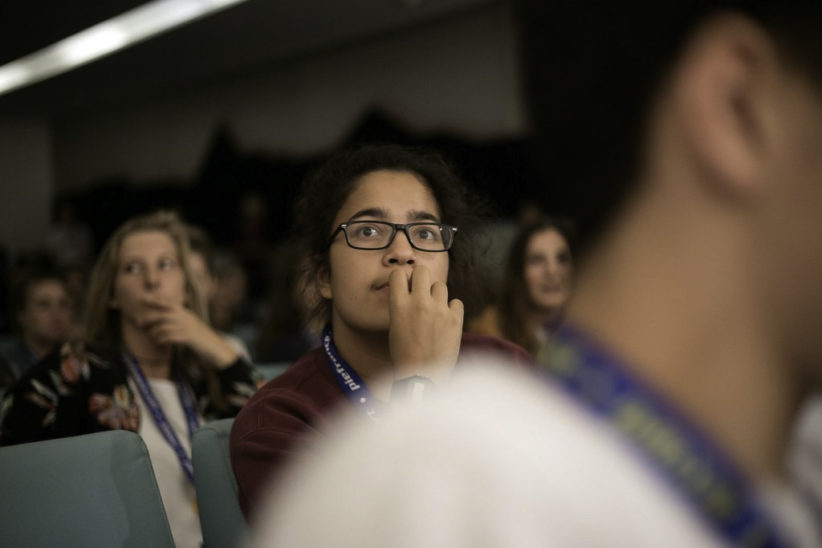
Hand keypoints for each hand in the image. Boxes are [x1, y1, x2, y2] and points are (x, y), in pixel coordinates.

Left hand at [138, 297, 237, 367]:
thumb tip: (164, 314)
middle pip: (163, 315)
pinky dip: (161, 340)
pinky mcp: (187, 338)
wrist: (213, 345)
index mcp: (185, 312)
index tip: (145, 298)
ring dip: (154, 332)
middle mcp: (185, 318)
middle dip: (149, 318)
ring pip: (163, 327)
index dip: (157, 299)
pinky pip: (168, 337)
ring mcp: (186, 327)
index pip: (169, 302)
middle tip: (139, 322)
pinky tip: (160, 342)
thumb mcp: (191, 321)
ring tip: (152, 336)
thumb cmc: (200, 334)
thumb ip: (179, 316)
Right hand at [388, 265, 463, 381]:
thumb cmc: (405, 354)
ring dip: (437, 295)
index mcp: (399, 305)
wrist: (422, 377)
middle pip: (422, 271)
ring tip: (435, 311)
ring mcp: (439, 309)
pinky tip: (447, 321)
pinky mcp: (455, 319)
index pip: (398, 274)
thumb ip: (402, 306)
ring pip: (440, 285)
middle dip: (421, 280)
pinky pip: (456, 302)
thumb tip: (411, 290)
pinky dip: (452, 309)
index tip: (406, 287)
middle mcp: (419, 303)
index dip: (402, 279)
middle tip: (422, 293)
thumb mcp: (395, 326)